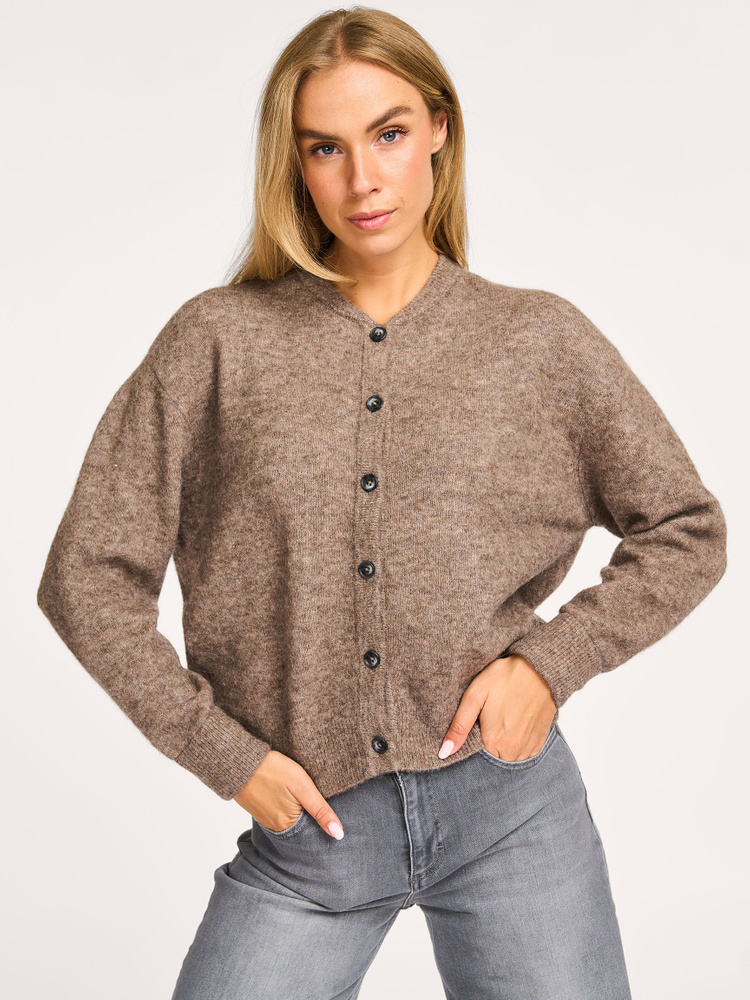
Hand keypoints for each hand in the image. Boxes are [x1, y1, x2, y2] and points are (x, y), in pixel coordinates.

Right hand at [233, 750, 344, 838]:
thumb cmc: (273, 770)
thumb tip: (338, 834)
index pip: (312, 832)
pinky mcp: (257, 808)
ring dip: (297, 810)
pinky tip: (287, 793)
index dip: (322, 823)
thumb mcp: (303, 787)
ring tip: (302, 795)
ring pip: (289, 818)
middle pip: (300, 825)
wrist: (240, 760)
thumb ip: (321, 810)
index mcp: (287, 825)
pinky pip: (276, 811)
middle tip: (315, 798)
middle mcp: (275, 826)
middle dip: (310, 816)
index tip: (331, 813)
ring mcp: (264, 818)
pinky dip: (285, 805)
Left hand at [438, 654, 555, 760]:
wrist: (539, 670)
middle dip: (490, 741)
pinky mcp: (540, 742)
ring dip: (505, 743)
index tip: (481, 720)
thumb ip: (459, 726)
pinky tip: (517, 722)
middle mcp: (512, 751)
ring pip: (509, 756)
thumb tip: (444, 752)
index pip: (476, 753)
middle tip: (493, 716)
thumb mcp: (475, 696)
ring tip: (506, 718)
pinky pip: (524, 752)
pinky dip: (519, 742)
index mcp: (493, 742)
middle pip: (492, 756)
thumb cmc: (505, 678)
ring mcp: (528, 748)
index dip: (476, 736)